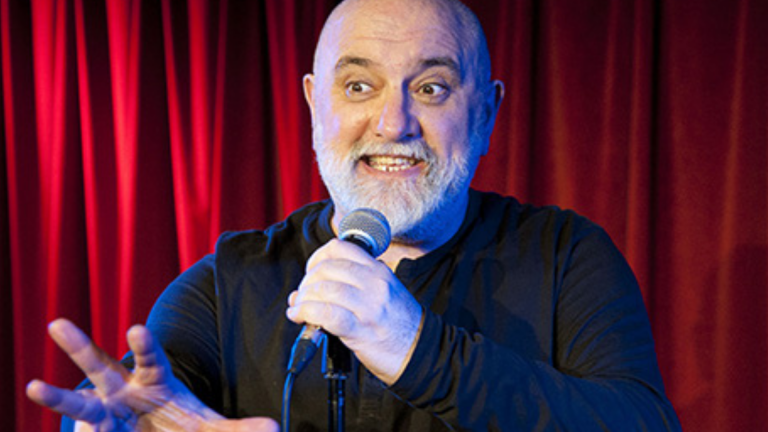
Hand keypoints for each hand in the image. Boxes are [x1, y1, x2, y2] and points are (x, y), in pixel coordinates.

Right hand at [26, 319, 278, 431]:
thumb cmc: (178, 423)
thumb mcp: (209, 428)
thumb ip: (239, 430)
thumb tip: (275, 430)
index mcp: (155, 380)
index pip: (151, 358)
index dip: (144, 344)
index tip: (135, 327)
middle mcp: (122, 390)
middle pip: (101, 364)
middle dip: (80, 345)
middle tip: (56, 323)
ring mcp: (103, 412)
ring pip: (77, 399)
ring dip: (55, 394)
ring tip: (31, 386)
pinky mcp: (93, 431)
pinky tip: (62, 429)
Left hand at [286, 239, 423, 384]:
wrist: (419, 352)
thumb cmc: (398, 324)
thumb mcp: (384, 291)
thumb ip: (352, 283)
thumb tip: (308, 287)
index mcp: (378, 270)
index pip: (339, 248)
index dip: (317, 257)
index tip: (311, 271)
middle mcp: (374, 283)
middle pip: (327, 268)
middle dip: (307, 281)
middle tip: (304, 295)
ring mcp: (368, 305)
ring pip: (324, 289)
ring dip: (304, 298)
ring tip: (299, 308)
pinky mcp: (360, 329)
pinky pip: (326, 314)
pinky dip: (306, 313)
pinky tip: (299, 316)